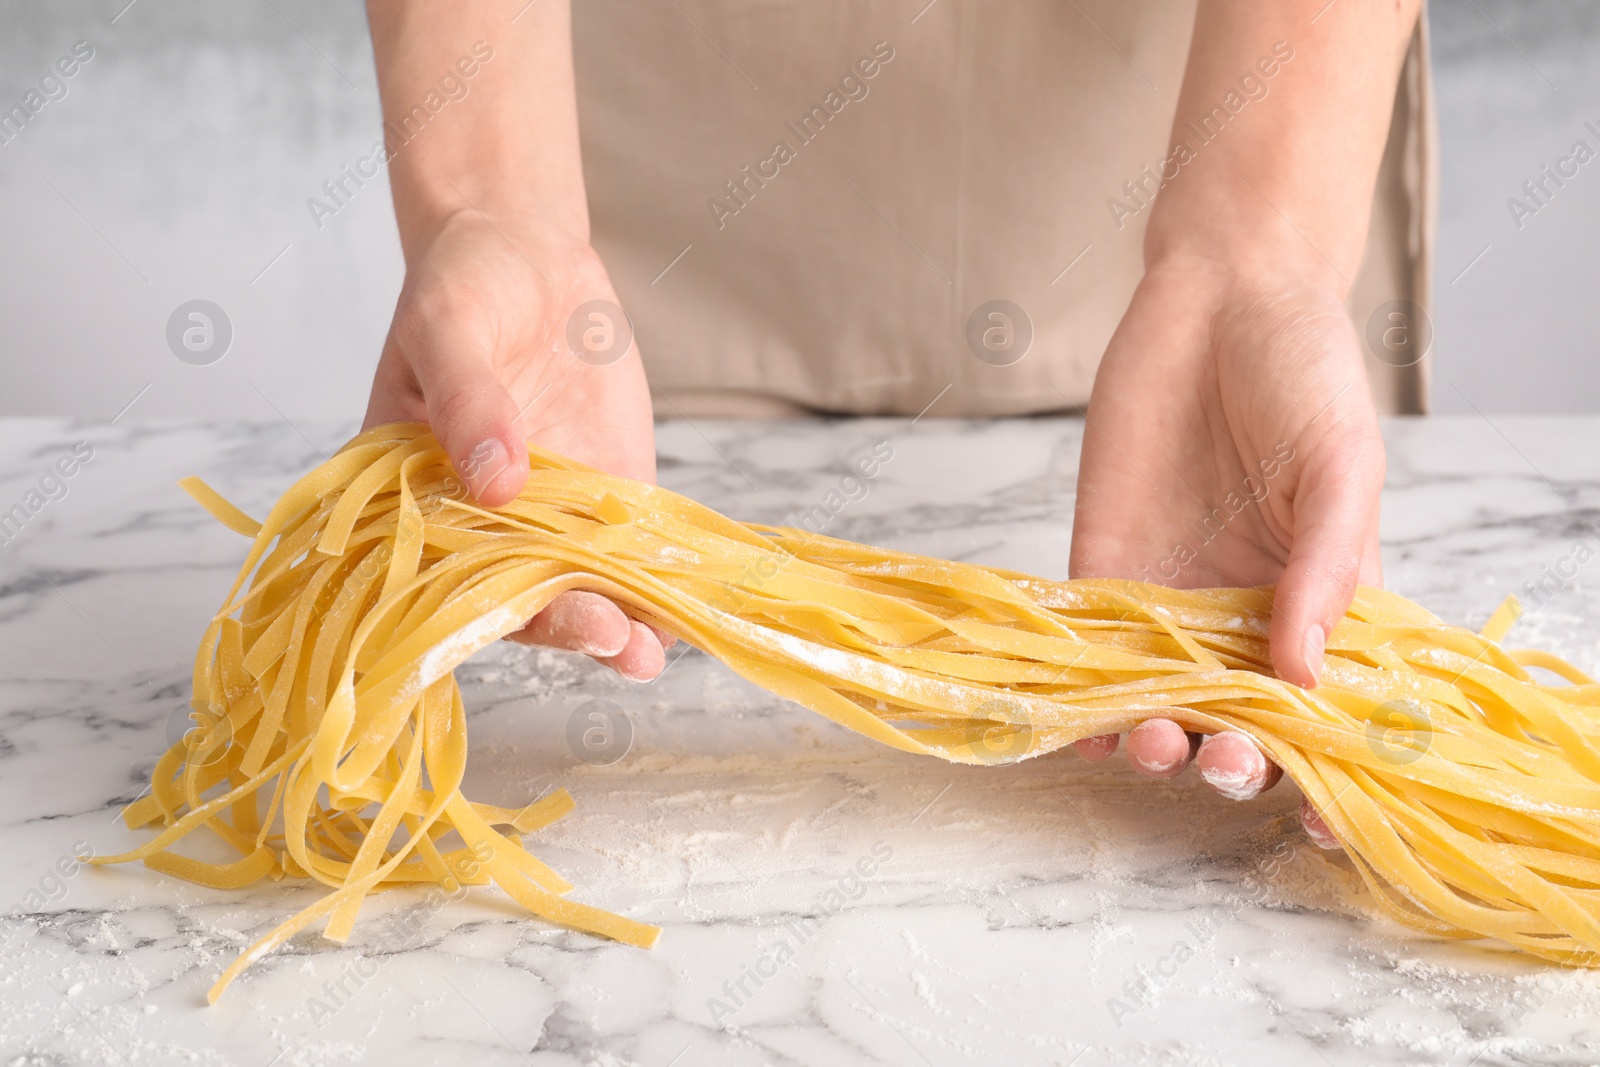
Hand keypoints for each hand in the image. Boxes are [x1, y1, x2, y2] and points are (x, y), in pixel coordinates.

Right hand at [363, 210, 671, 680]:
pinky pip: (632, 551)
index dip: (492, 606)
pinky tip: (688, 609)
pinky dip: (658, 582)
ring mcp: (549, 513)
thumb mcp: (447, 328)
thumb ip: (467, 400)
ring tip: (655, 649)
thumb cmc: (461, 287)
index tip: (540, 617)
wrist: (522, 252)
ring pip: (583, 585)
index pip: (447, 575)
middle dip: (570, 624)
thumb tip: (495, 480)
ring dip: (622, 622)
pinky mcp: (609, 495)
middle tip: (617, 641)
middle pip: (521, 595)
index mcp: (414, 497)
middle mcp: (480, 521)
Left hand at [1069, 255, 1382, 847]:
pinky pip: (1088, 648)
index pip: (1323, 710)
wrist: (1217, 295)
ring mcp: (1169, 595)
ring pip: (1156, 699)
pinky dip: (1080, 695)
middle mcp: (1243, 614)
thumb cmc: (1302, 373)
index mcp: (1322, 601)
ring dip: (1152, 739)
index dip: (1320, 768)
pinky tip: (1076, 724)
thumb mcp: (1340, 466)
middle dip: (1227, 759)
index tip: (1314, 812)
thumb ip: (1326, 567)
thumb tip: (1306, 675)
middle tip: (1217, 756)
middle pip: (1234, 719)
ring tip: (1150, 741)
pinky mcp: (1100, 565)